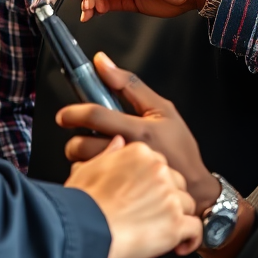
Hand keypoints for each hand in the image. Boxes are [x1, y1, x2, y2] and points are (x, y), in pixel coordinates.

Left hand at [58, 54, 220, 213]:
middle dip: (73, 141)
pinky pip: (92, 185)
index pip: (96, 117)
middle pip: (83, 145)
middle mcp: (129, 154)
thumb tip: (102, 63)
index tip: (64, 116)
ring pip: (83, 166)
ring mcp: (124, 178)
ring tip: (92, 155)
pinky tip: (102, 173)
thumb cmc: (179, 148)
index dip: (74, 113)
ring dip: (81, 160)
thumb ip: (129, 84)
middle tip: (80, 138)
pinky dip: (90, 178)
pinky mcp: (120, 195)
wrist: (192, 189)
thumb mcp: (162, 109)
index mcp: (139, 130)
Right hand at [64, 136, 202, 257]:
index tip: (147, 192)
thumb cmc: (83, 202)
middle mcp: (158, 170)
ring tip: (162, 229)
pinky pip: (196, 229)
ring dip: (178, 216)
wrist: (84, 226)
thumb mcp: (89, 167)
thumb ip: (109, 153)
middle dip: (168, 197)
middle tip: (152, 212)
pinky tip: (180, 244)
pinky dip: (190, 239)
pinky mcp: (175, 223)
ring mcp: (169, 196)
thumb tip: (117, 142)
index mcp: (139, 153)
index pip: (159, 164)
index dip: (154, 181)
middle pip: (177, 182)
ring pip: (187, 204)